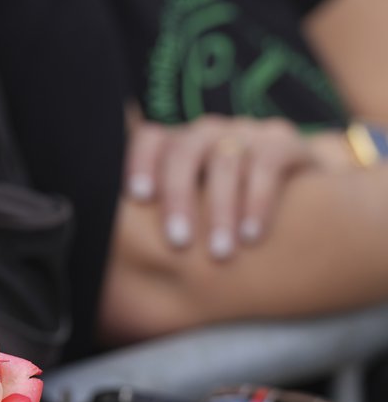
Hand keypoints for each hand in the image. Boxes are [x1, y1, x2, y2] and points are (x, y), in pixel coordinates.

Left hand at [124, 114, 342, 259]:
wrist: (297, 205)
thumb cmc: (215, 221)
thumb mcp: (183, 216)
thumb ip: (148, 224)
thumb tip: (105, 267)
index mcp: (173, 147)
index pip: (149, 139)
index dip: (140, 162)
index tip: (139, 197)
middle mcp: (206, 134)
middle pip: (184, 152)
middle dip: (178, 198)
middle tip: (178, 242)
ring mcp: (245, 134)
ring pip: (226, 161)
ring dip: (221, 211)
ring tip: (220, 254)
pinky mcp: (283, 142)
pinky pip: (267, 165)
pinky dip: (258, 202)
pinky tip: (252, 237)